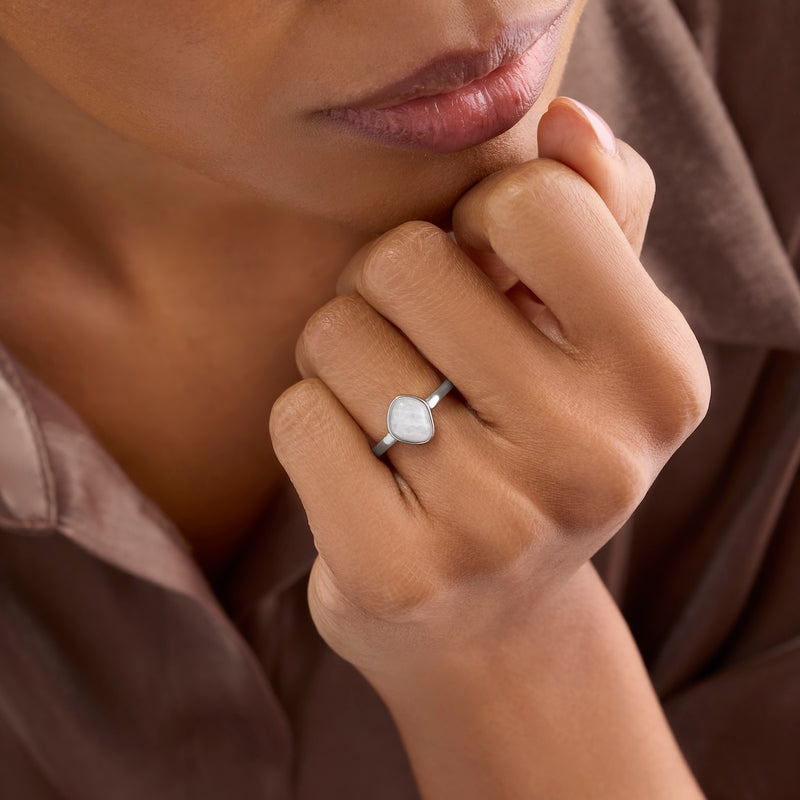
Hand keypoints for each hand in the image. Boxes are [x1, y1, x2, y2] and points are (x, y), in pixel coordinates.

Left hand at [268, 97, 710, 681]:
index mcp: (656, 375)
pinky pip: (298, 418)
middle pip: (402, 261)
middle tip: (422, 353)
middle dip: (387, 290)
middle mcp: (590, 455)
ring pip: (336, 337)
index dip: (477, 224)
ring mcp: (493, 524)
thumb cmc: (536, 449)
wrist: (493, 622)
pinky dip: (312, 424)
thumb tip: (566, 122)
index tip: (485, 277)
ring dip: (345, 360)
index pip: (528, 202)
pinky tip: (362, 471)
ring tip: (395, 417)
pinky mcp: (396, 573)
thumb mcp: (592, 336)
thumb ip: (596, 216)